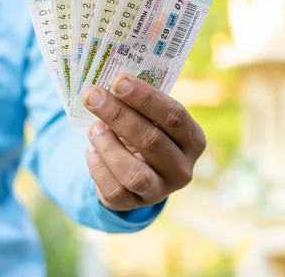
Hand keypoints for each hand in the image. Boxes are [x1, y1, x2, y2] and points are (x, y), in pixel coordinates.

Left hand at [82, 74, 205, 211]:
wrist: (137, 172)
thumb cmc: (147, 133)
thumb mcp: (153, 119)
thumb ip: (141, 103)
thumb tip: (112, 80)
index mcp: (194, 140)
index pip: (174, 116)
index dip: (146, 98)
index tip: (119, 81)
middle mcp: (183, 168)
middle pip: (152, 141)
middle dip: (119, 115)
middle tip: (94, 96)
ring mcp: (160, 190)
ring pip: (134, 172)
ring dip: (108, 145)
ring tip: (92, 127)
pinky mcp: (135, 204)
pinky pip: (114, 189)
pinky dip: (98, 166)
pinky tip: (91, 148)